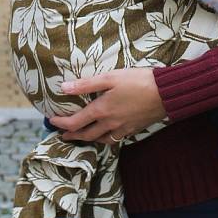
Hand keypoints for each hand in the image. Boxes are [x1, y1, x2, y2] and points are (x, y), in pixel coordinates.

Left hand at [48, 68, 166, 143]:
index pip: (75, 123)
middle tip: (62, 135)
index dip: (61, 124)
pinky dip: (105, 139)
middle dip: (72, 136)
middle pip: (86, 135)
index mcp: (101, 110)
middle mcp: (109, 124)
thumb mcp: (109, 77)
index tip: (51, 121)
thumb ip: (85, 84)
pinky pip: (114, 139)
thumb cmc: (137, 81)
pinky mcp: (133, 130)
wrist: (166, 94)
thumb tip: (63, 88)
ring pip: (100, 140)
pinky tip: (106, 134)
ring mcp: (122, 129)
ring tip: (82, 136)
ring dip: (88, 139)